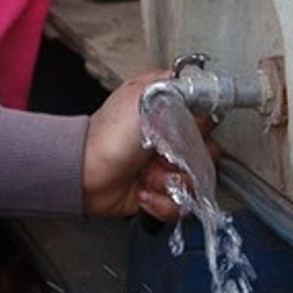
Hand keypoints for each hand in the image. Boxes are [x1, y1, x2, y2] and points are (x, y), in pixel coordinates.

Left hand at [81, 70, 209, 222]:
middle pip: (206, 152)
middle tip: (161, 154)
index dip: (200, 126)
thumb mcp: (145, 96)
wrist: (86, 176)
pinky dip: (162, 202)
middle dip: (185, 158)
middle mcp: (171, 137)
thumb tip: (205, 88)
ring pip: (196, 181)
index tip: (186, 129)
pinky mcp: (162, 192)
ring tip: (147, 175)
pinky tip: (145, 191)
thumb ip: (179, 87)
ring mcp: (167, 166)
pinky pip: (181, 204)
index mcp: (168, 109)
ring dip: (169, 181)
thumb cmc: (109, 135)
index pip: (207, 116)